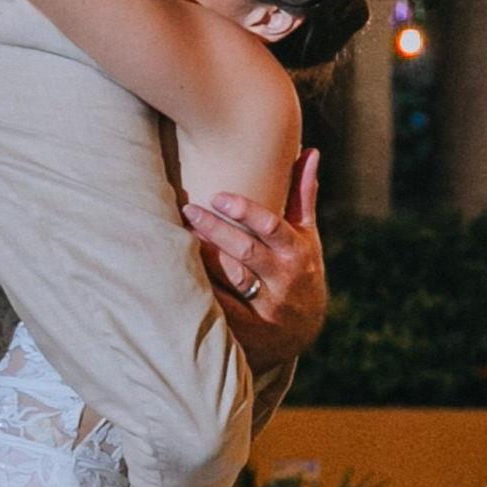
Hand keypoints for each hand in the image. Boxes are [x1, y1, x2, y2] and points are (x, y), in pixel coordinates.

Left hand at [182, 149, 327, 372]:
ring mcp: (265, 307)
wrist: (301, 334)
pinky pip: (219, 308)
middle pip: (245, 252)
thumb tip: (310, 152)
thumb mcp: (306, 239)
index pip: (272, 227)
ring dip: (203, 258)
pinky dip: (200, 290)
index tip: (217, 195)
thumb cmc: (299, 272)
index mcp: (296, 253)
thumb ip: (302, 197)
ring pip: (229, 280)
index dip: (246, 210)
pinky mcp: (247, 329)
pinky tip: (176, 272)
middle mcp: (283, 280)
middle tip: (188, 210)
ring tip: (177, 236)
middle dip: (215, 230)